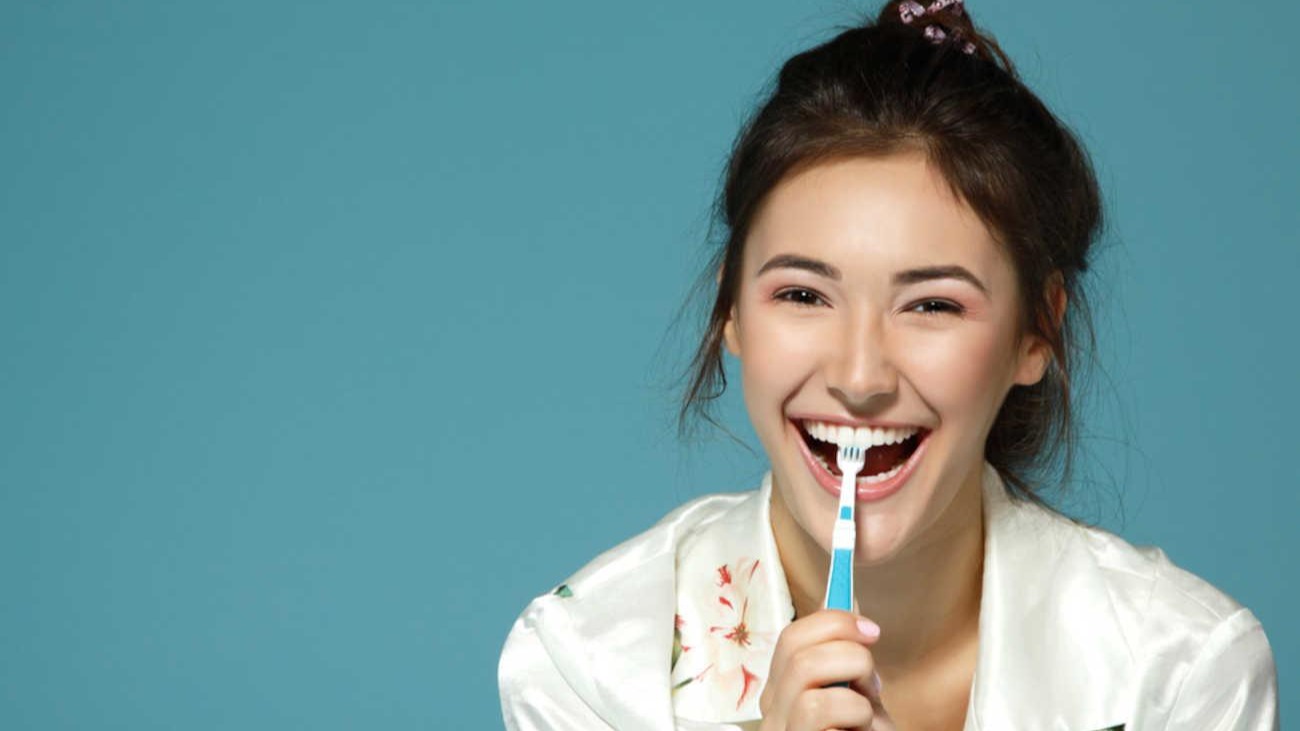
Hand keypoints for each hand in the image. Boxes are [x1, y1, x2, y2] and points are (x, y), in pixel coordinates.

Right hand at [758, 609, 894, 730]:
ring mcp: (781, 730)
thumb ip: (847, 653)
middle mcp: (772, 710)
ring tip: (865, 717)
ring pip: (808, 681)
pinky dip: (857, 719)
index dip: (833, 622)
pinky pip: (824, 716)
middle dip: (848, 654)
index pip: (790, 637)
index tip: (871, 629)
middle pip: (795, 651)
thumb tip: (849, 598)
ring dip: (855, 696)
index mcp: (781, 689)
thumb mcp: (857, 692)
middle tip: (873, 680)